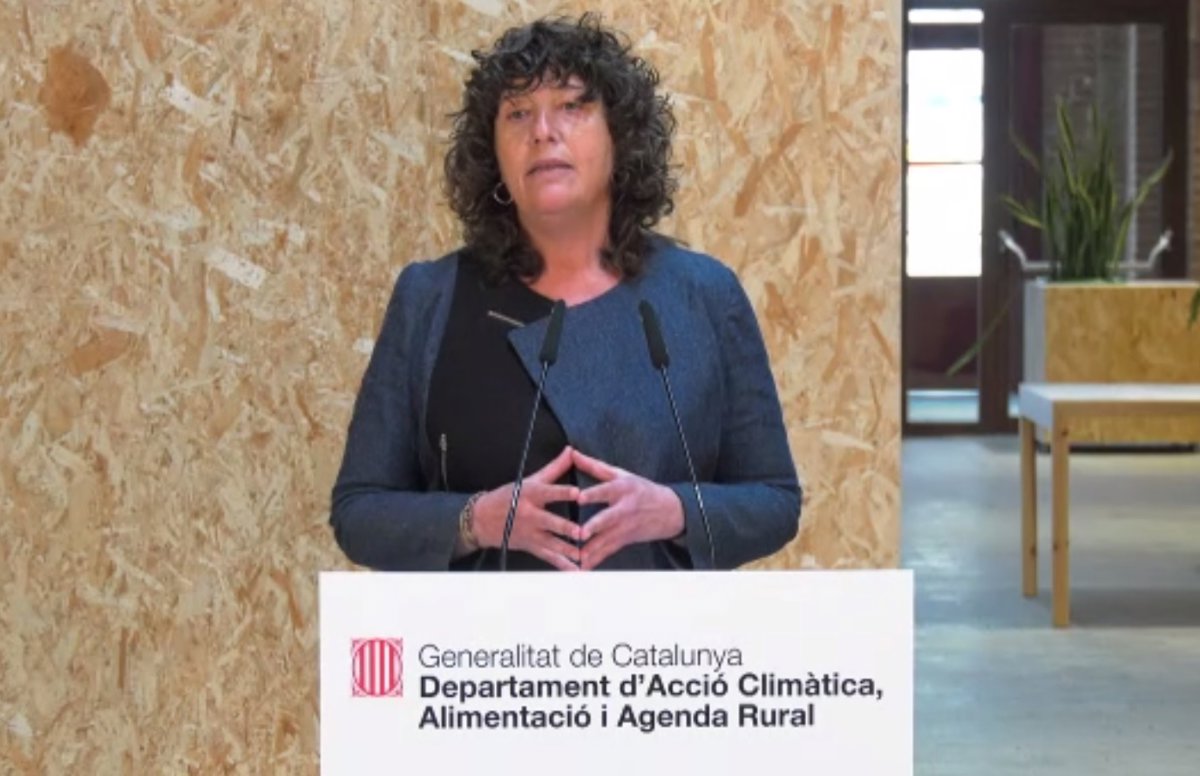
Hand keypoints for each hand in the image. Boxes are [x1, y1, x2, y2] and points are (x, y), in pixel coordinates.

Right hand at [470, 446, 582, 570]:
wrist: (481, 519)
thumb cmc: (508, 496)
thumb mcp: (530, 479)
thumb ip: (554, 467)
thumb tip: (571, 451)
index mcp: (531, 494)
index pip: (549, 492)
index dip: (563, 492)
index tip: (577, 493)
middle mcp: (530, 514)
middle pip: (550, 521)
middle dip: (565, 528)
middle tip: (581, 532)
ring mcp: (530, 533)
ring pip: (551, 543)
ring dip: (567, 550)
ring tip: (582, 556)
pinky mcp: (530, 546)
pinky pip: (548, 557)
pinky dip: (561, 564)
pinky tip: (574, 570)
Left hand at [572, 449, 683, 569]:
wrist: (669, 511)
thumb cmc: (641, 489)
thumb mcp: (621, 474)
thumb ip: (594, 466)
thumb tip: (573, 453)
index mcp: (622, 488)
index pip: (606, 490)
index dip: (593, 494)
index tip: (579, 498)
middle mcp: (624, 508)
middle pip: (608, 518)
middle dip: (595, 526)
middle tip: (581, 533)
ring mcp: (625, 527)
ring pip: (607, 539)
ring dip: (591, 550)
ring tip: (576, 558)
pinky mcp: (625, 540)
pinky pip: (608, 552)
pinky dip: (595, 560)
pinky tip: (582, 568)